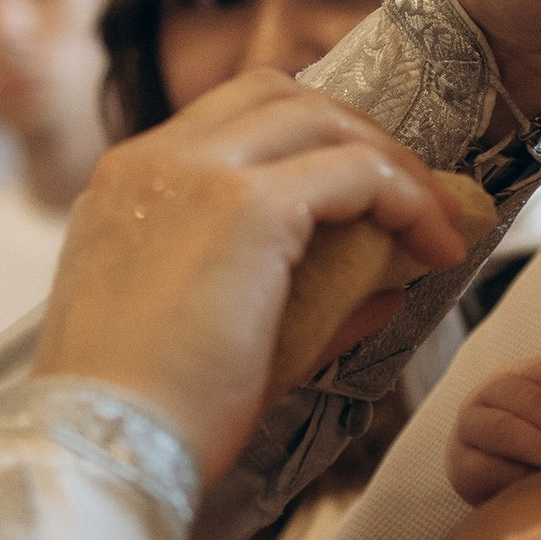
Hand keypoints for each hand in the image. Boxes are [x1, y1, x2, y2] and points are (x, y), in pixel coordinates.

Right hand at [35, 71, 461, 481]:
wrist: (104, 446)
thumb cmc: (148, 414)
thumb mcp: (209, 333)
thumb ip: (291, 295)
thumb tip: (383, 284)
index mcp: (126, 184)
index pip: (227, 119)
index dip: (304, 141)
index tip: (357, 190)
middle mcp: (154, 159)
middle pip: (275, 93)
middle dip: (350, 132)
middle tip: (403, 192)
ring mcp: (198, 172)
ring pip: (318, 117)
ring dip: (386, 158)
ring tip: (430, 218)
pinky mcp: (247, 204)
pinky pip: (357, 170)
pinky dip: (408, 198)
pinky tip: (437, 246)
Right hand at [447, 357, 540, 503]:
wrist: (497, 490)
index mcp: (522, 375)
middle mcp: (490, 392)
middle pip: (524, 395)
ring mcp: (468, 425)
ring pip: (501, 427)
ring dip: (540, 447)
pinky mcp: (458, 463)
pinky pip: (484, 465)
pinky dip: (514, 476)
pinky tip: (535, 487)